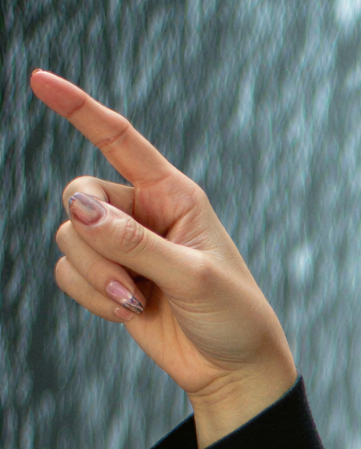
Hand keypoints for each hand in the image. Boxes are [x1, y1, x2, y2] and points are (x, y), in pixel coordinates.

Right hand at [31, 70, 296, 447]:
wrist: (233, 369)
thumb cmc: (233, 316)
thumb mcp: (194, 277)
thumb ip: (135, 243)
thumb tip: (77, 209)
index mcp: (174, 195)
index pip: (120, 140)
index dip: (79, 109)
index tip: (39, 80)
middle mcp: (143, 212)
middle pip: (78, 195)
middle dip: (93, 237)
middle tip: (128, 277)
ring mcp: (122, 245)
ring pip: (68, 237)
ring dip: (96, 275)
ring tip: (137, 301)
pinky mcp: (107, 278)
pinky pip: (67, 273)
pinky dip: (91, 297)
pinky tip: (128, 311)